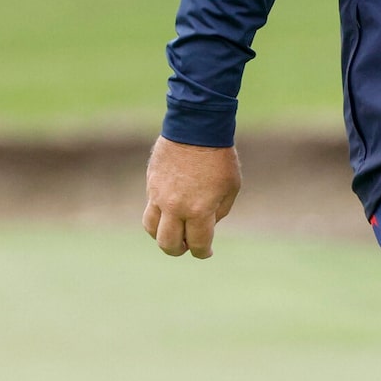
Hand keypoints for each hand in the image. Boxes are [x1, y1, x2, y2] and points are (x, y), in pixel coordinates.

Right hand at [143, 137, 240, 257]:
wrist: (196, 127)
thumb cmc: (219, 157)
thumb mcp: (230, 188)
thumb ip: (217, 212)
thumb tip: (205, 225)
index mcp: (198, 210)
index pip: (196, 244)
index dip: (203, 252)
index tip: (207, 252)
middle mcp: (174, 207)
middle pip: (167, 243)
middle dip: (178, 250)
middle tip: (187, 247)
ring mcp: (158, 195)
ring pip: (150, 228)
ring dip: (161, 235)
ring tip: (174, 232)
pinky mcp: (151, 183)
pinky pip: (150, 207)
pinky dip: (159, 214)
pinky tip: (171, 210)